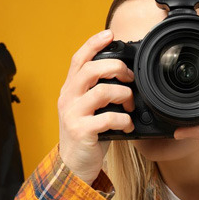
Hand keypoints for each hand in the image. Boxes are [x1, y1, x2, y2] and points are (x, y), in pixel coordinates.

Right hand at [58, 30, 134, 183]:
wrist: (72, 165)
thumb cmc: (86, 134)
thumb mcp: (87, 108)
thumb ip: (98, 91)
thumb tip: (124, 75)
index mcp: (70, 89)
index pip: (78, 59)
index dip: (93, 43)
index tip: (110, 34)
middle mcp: (68, 98)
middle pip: (92, 70)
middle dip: (117, 69)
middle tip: (130, 78)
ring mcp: (72, 114)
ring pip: (102, 92)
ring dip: (124, 96)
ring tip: (130, 106)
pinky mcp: (81, 131)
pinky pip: (108, 118)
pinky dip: (124, 120)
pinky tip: (127, 125)